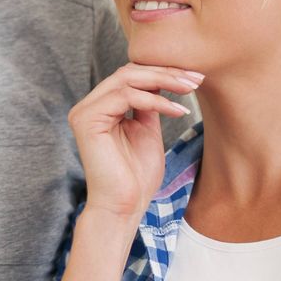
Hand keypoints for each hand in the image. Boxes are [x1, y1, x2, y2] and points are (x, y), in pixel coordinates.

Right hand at [67, 63, 199, 218]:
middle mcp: (89, 106)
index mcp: (101, 108)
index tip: (194, 78)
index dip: (163, 72)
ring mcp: (84, 111)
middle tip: (196, 79)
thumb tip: (162, 80)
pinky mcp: (87, 120)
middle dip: (166, 72)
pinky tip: (176, 110)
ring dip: (164, 81)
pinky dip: (155, 100)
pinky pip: (125, 96)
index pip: (131, 76)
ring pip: (127, 79)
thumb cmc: (136, 177)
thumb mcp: (148, 131)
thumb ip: (149, 105)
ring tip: (190, 90)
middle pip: (129, 72)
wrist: (124, 207)